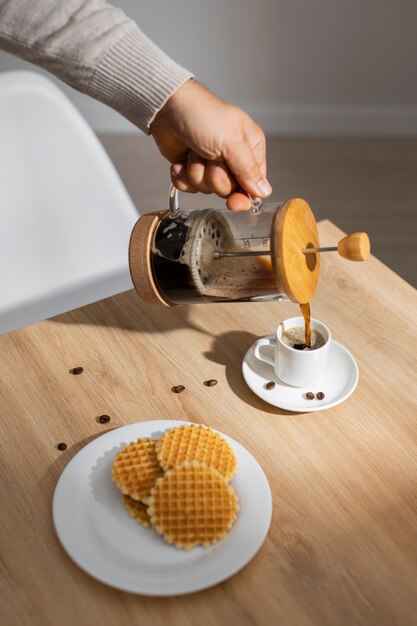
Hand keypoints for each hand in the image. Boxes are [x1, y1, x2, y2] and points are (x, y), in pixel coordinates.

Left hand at [150, 79, 271, 209]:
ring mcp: (211, 165)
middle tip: (210, 156)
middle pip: (228, 189)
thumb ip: (248, 169)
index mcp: (250, 149)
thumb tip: (264, 191)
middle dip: (214, 176)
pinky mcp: (192, 168)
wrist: (168, 108)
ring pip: (207, 189)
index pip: (253, 185)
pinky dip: (182, 176)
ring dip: (196, 172)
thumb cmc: (203, 115)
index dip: (242, 195)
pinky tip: (181, 162)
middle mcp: (232, 159)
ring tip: (195, 151)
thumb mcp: (232, 142)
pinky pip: (189, 187)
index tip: (233, 201)